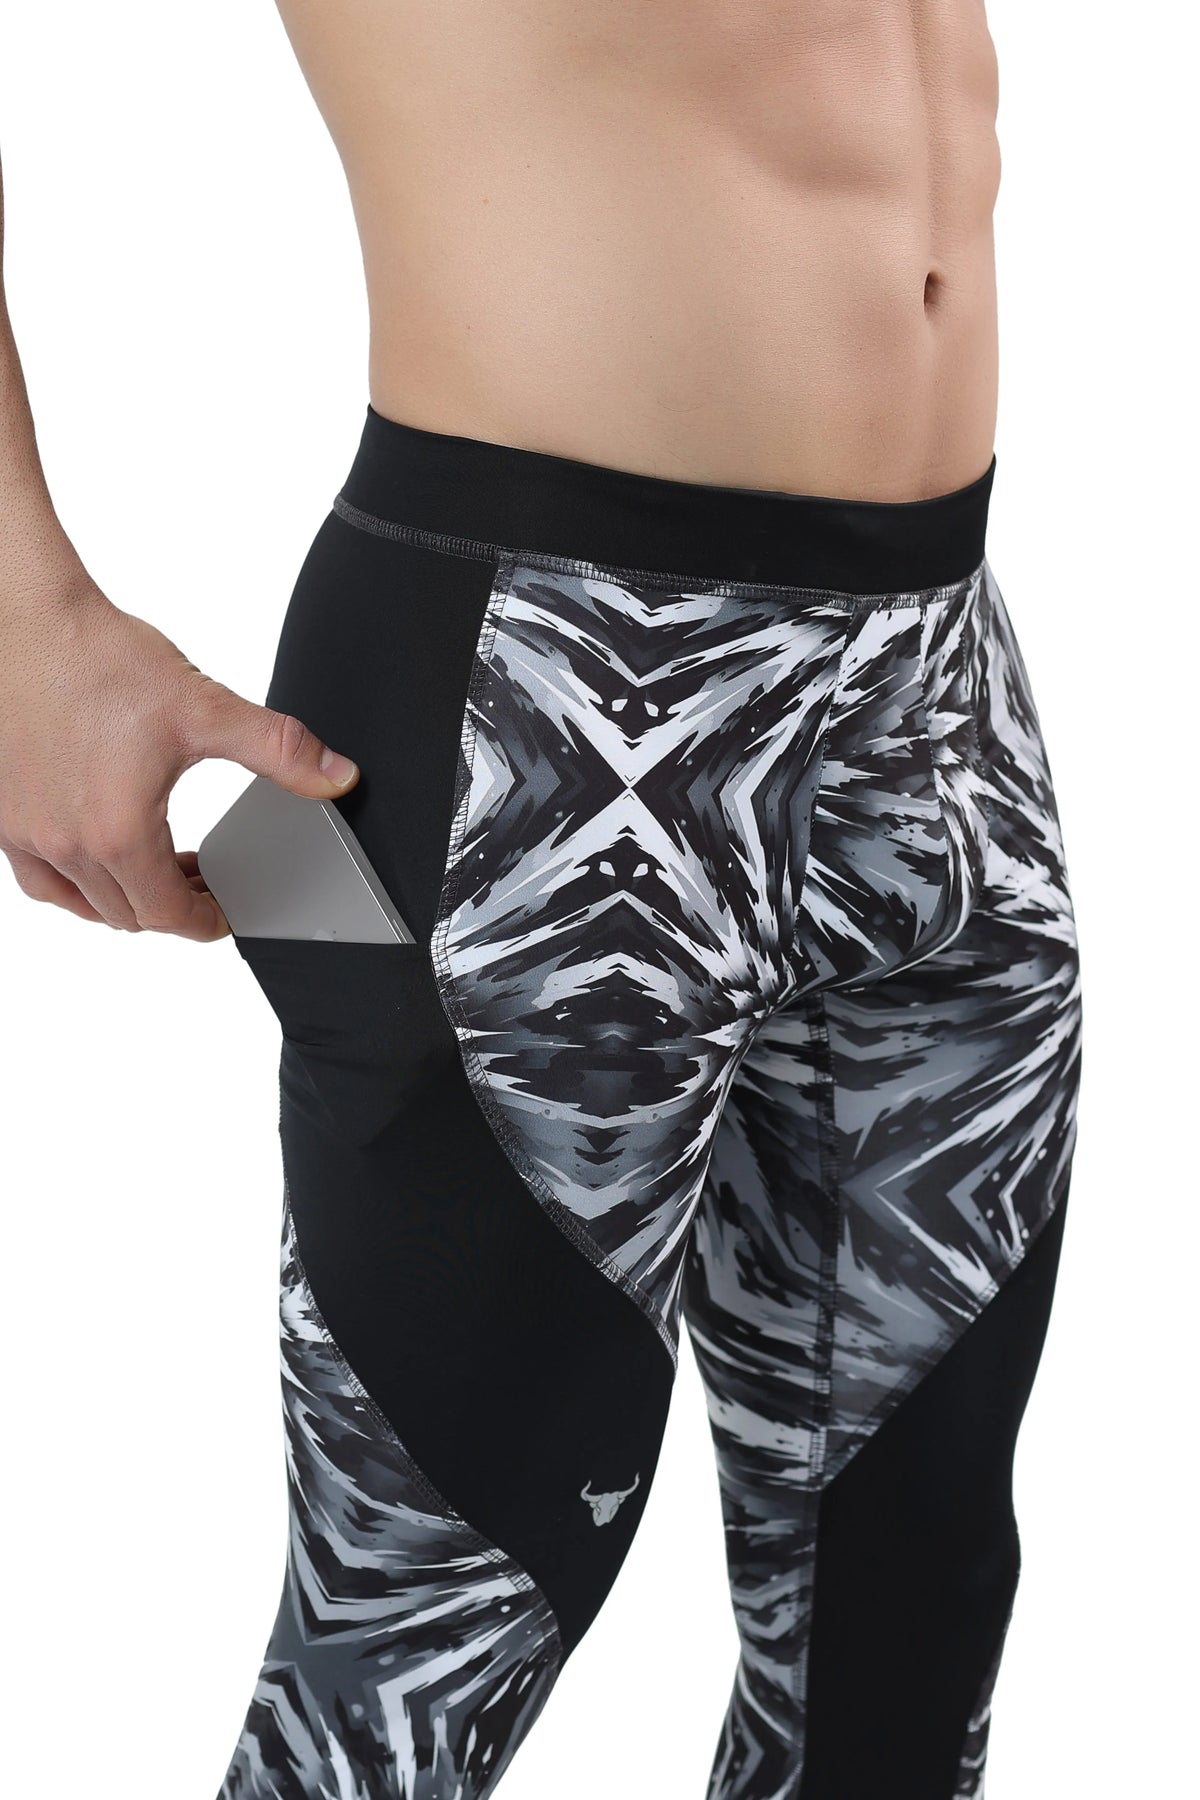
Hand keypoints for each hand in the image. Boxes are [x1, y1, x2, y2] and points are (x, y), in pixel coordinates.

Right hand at [0, 573, 359, 941]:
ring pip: (79, 903)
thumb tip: (336, 777)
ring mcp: (23, 831)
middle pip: (127, 915)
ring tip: (156, 870)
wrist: (25, 617)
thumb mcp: (205, 708)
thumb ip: (279, 750)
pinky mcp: (0, 811)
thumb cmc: (99, 658)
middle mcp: (63, 843)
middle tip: (202, 881)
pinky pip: (37, 876)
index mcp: (117, 832)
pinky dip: (72, 881)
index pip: (167, 914)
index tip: (222, 914)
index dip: (204, 922)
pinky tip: (95, 852)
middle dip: (173, 907)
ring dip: (122, 899)